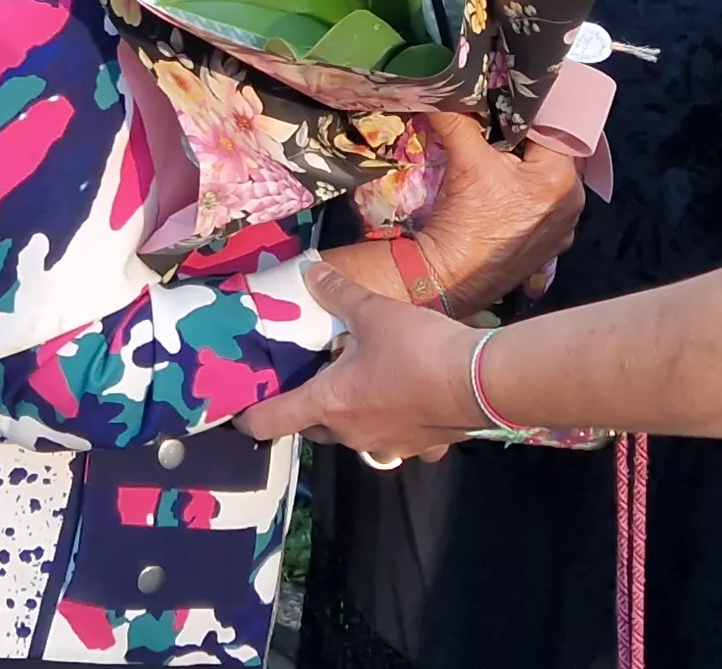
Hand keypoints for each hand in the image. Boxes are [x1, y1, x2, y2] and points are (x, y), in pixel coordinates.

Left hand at [235, 262, 486, 458]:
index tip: (240, 412)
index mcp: (329, 403)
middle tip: (313, 379)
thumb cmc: (417, 348)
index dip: (249, 418)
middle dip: (308, 409)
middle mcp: (351, 435)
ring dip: (352, 416)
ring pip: (355, 436)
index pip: (271, 422)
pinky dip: (396, 424)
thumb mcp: (374, 313)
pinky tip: (409, 402)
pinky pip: (398, 441)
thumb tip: (311, 272)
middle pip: (313, 429)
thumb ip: (339, 294)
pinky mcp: (420, 448)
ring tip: (362, 386)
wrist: (481, 382)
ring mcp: (387, 447)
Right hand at [407, 111, 584, 312]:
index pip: (553, 127)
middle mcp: (573, 203)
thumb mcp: (464, 158)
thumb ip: (458, 115)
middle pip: (554, 154)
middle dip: (529, 139)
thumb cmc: (464, 219)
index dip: (530, 112)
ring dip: (528, 168)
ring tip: (500, 157)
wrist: (449, 278)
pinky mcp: (549, 248)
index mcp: (562, 177)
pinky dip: (528, 196)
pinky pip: (544, 208)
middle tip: (501, 125)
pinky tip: (504, 193)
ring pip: (549, 181)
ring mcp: (563, 230)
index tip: (508, 101)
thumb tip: (444, 85)